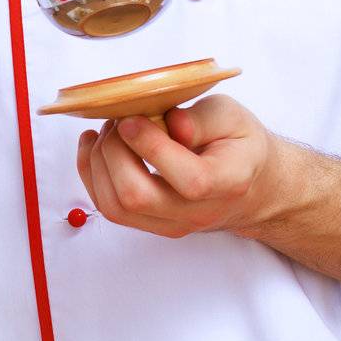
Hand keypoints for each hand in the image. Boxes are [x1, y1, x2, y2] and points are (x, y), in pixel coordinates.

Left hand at [75, 94, 286, 239]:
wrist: (248, 185)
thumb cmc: (238, 145)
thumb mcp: (233, 117)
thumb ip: (203, 118)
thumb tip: (171, 122)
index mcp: (228, 182)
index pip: (188, 179)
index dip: (152, 147)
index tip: (132, 118)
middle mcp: (197, 212)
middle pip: (138, 198)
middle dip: (114, 153)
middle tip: (119, 121)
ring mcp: (171, 223)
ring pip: (116, 208)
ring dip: (98, 164)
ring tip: (107, 131)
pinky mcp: (150, 224)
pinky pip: (109, 208)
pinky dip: (92, 175)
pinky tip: (95, 146)